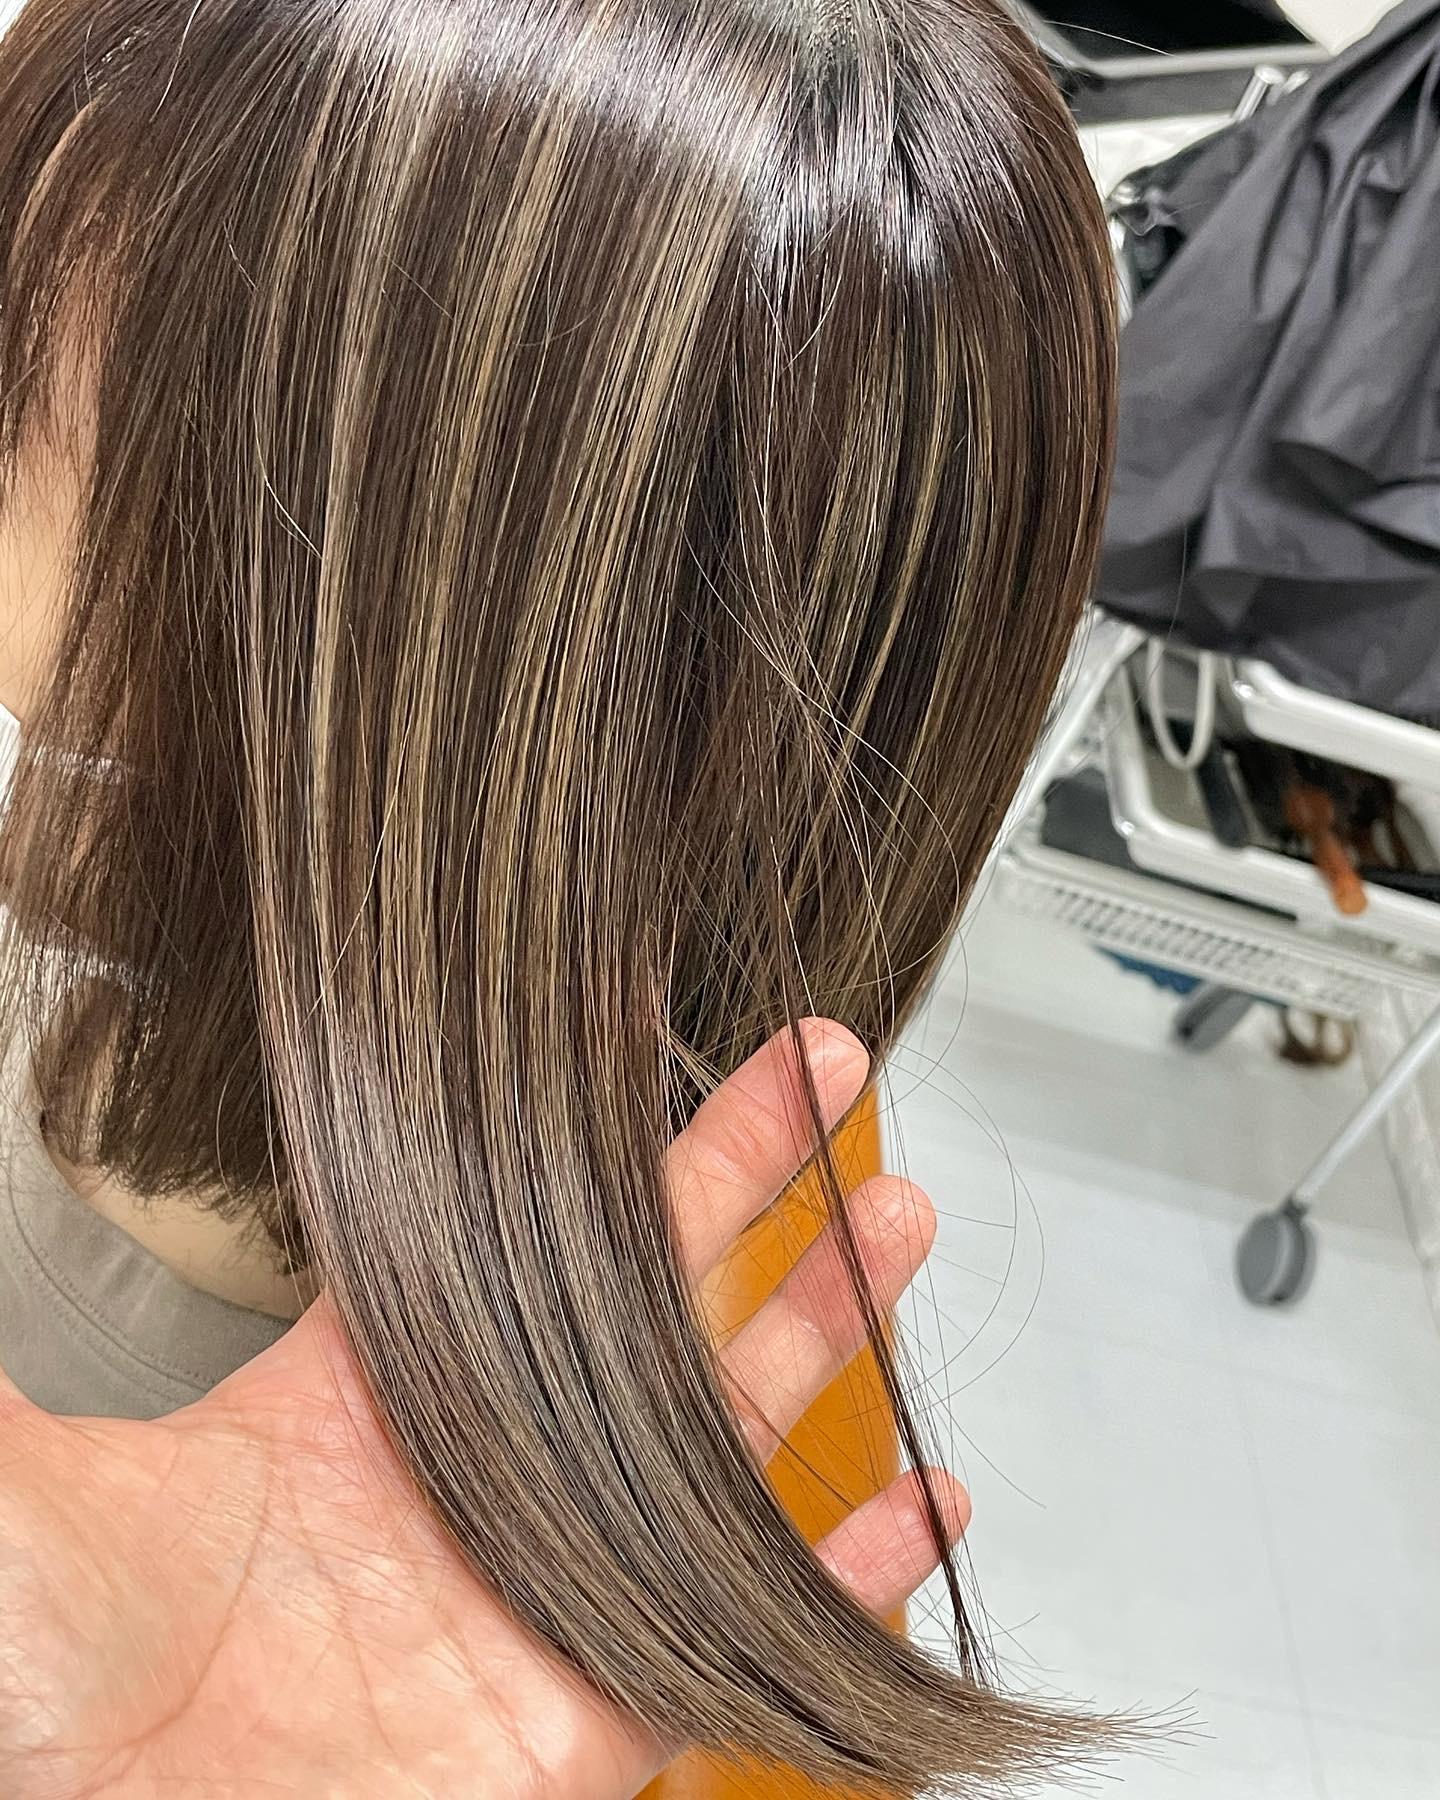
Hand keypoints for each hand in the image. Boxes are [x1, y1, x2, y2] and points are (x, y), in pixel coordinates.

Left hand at [0, 1022, 963, 1798]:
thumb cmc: (62, 1688)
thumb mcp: (43, 1488)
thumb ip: (39, 1373)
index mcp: (369, 1396)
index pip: (526, 1228)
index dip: (611, 1130)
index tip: (673, 1032)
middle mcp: (483, 1473)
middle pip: (657, 1299)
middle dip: (756, 1190)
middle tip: (828, 1093)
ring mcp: (555, 1586)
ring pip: (729, 1434)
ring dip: (821, 1329)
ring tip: (891, 1225)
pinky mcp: (603, 1713)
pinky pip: (759, 1632)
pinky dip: (851, 1577)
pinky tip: (919, 1510)